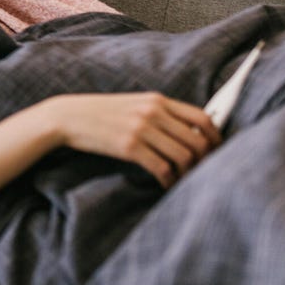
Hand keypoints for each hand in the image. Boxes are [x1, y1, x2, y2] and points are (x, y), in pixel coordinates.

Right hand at [43, 92, 222, 187]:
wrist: (68, 116)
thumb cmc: (100, 113)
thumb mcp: (133, 104)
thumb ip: (159, 113)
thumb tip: (189, 132)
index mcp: (157, 100)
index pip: (201, 117)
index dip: (215, 137)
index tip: (216, 151)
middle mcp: (153, 112)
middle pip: (197, 140)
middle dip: (205, 160)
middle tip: (201, 172)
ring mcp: (141, 129)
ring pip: (183, 155)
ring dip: (187, 173)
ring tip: (182, 180)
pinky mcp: (129, 146)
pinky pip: (162, 167)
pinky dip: (168, 180)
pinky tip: (165, 184)